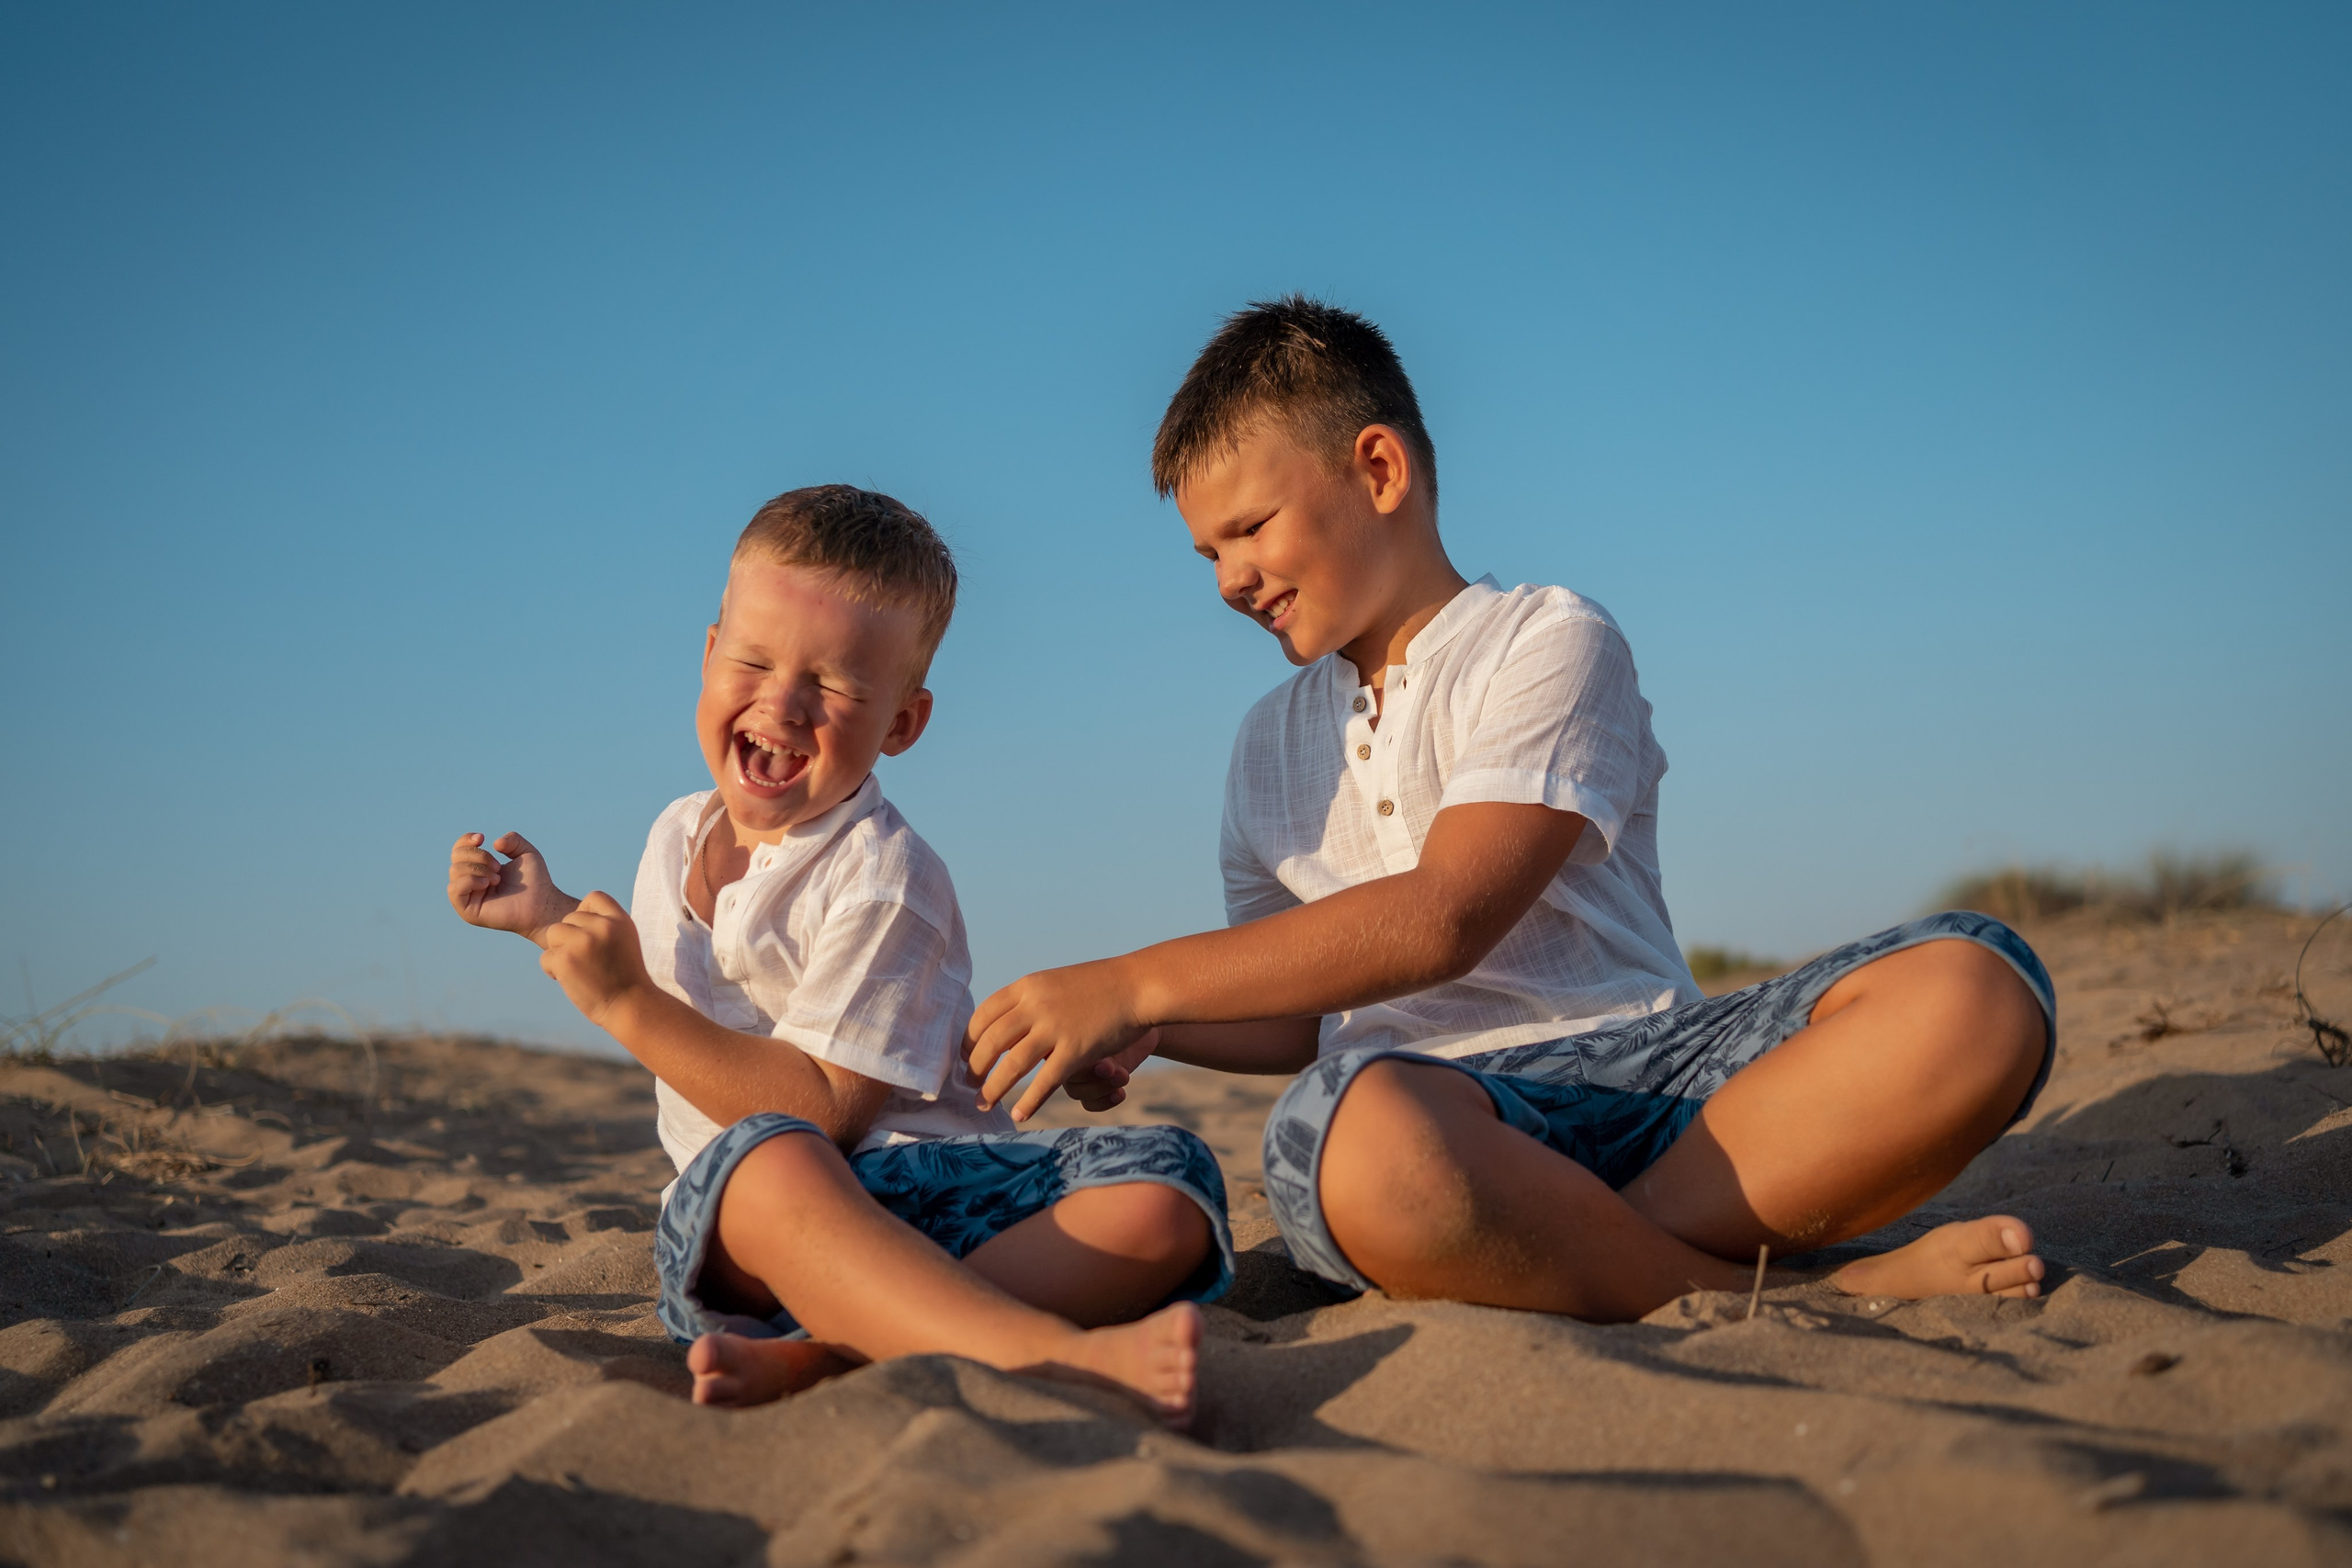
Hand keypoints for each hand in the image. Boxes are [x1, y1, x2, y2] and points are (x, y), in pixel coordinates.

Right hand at [449, 832, 578, 945]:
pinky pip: (454, 889)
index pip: (459, 851)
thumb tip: (494, 843)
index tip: (482, 838)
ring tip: (497, 878)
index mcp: (479, 869)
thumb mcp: (526, 852)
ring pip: (455, 871)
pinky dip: (469, 881)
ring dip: (478, 868)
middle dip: (478, 855)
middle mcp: (470, 883)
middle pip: (456, 857)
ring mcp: (468, 897)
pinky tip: (487, 883)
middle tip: (498, 867)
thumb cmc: (535, 881)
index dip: (465, 840)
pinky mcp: (467, 911)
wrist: (541, 904)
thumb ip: (512, 840)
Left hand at [540, 891, 650, 1026]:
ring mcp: (582, 941)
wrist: (630, 1006)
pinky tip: (571, 981)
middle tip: (585, 961)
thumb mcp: (625, 941)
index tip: (589, 933)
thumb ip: (605, 925)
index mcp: (619, 920)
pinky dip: (553, 970)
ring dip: (559, 951)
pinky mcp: (565, 960)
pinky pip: (546, 957)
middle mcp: (601, 926)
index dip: (585, 912)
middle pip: (568, 919)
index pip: (593, 898)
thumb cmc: (626, 978)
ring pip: (553, 934)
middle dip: (570, 938)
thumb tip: (577, 916)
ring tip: (576, 969)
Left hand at [965, 959, 1149, 1121]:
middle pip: (991, 1042)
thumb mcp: (1056, 982)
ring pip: (1012, 1065)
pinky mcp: (1076, 1050)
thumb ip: (1031, 1000)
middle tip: (969, 1084)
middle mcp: (1036, 1005)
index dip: (969, 1039)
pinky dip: (1029, 1101)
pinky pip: (1045, 1082)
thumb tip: (1005, 1021)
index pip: (984, 1015)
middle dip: (975, 1067)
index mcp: (1028, 986)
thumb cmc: (1100, 985)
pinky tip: (1019, 1115)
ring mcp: (1055, 1028)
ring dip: (993, 1088)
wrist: (1138, 985)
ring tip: (984, 1104)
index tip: (964, 1056)